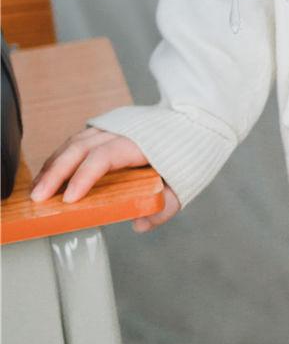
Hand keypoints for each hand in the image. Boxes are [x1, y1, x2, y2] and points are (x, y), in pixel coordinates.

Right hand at [29, 127, 181, 232]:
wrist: (195, 120)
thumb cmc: (188, 152)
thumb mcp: (185, 182)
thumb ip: (165, 207)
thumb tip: (140, 224)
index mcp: (140, 142)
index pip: (104, 157)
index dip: (84, 177)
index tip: (70, 199)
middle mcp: (121, 130)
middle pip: (80, 147)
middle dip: (56, 173)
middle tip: (38, 198)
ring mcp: (112, 126)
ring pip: (74, 142)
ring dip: (53, 166)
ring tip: (37, 190)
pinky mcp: (105, 128)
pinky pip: (77, 140)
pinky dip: (60, 158)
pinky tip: (50, 175)